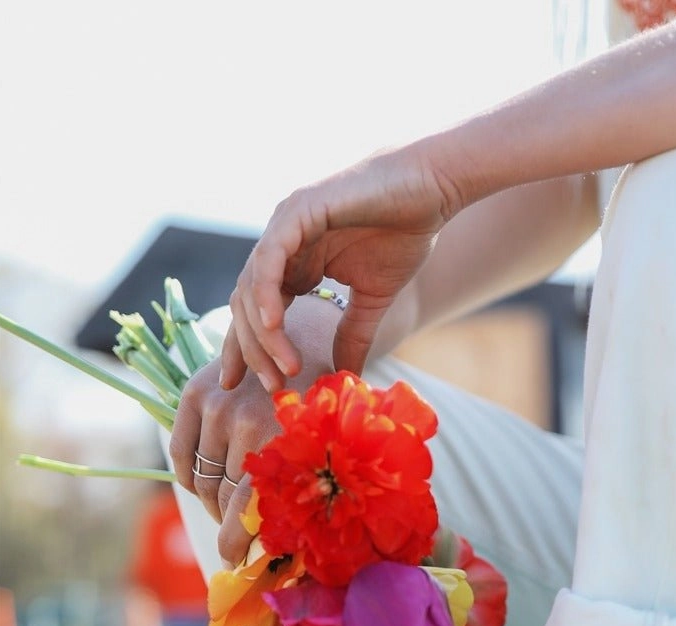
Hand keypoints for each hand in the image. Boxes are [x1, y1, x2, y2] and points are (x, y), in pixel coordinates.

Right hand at [171, 297, 338, 565]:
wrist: (308, 338)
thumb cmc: (327, 403)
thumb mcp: (328, 445)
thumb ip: (309, 488)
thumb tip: (298, 547)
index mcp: (283, 442)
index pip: (243, 511)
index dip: (234, 543)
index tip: (234, 562)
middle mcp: (245, 424)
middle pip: (222, 499)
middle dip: (230, 526)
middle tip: (240, 538)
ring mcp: (217, 407)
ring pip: (202, 481)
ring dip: (212, 504)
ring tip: (228, 512)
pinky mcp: (196, 394)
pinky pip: (181, 454)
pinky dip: (190, 478)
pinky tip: (205, 488)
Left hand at [222, 144, 453, 392]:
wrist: (429, 189)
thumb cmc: (405, 233)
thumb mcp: (374, 298)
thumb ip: (354, 334)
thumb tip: (346, 376)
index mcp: (294, 264)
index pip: (257, 312)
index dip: (250, 350)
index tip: (251, 386)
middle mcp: (280, 245)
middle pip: (246, 306)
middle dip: (251, 350)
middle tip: (270, 386)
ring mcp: (284, 226)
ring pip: (252, 287)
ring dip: (263, 333)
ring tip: (283, 367)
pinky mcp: (296, 212)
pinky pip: (269, 259)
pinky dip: (265, 293)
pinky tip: (274, 325)